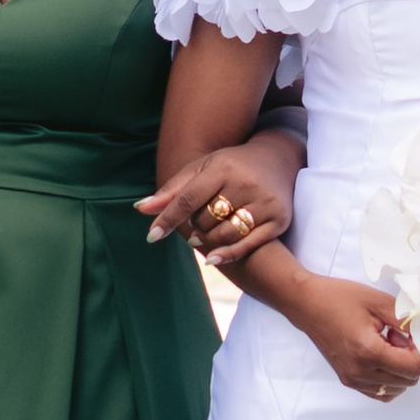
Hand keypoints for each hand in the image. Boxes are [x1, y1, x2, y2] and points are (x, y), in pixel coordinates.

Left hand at [140, 135, 299, 268]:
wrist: (277, 159)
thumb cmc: (231, 166)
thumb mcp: (201, 169)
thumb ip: (172, 191)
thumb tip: (140, 209)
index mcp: (223, 168)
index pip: (188, 199)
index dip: (168, 219)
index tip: (152, 237)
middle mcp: (245, 183)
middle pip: (206, 220)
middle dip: (195, 226)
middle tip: (198, 222)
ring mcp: (264, 202)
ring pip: (224, 234)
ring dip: (208, 240)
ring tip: (204, 235)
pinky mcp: (279, 219)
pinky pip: (248, 244)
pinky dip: (227, 254)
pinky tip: (212, 259)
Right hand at [295, 276, 419, 402]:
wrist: (307, 304)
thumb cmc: (339, 298)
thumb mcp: (378, 302)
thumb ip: (405, 320)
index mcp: (369, 352)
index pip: (412, 368)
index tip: (413, 335)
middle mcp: (360, 372)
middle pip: (407, 381)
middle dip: (411, 359)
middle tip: (398, 336)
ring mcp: (352, 379)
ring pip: (395, 390)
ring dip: (400, 370)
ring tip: (387, 345)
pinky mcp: (347, 380)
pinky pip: (379, 393)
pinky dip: (389, 380)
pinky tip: (382, 357)